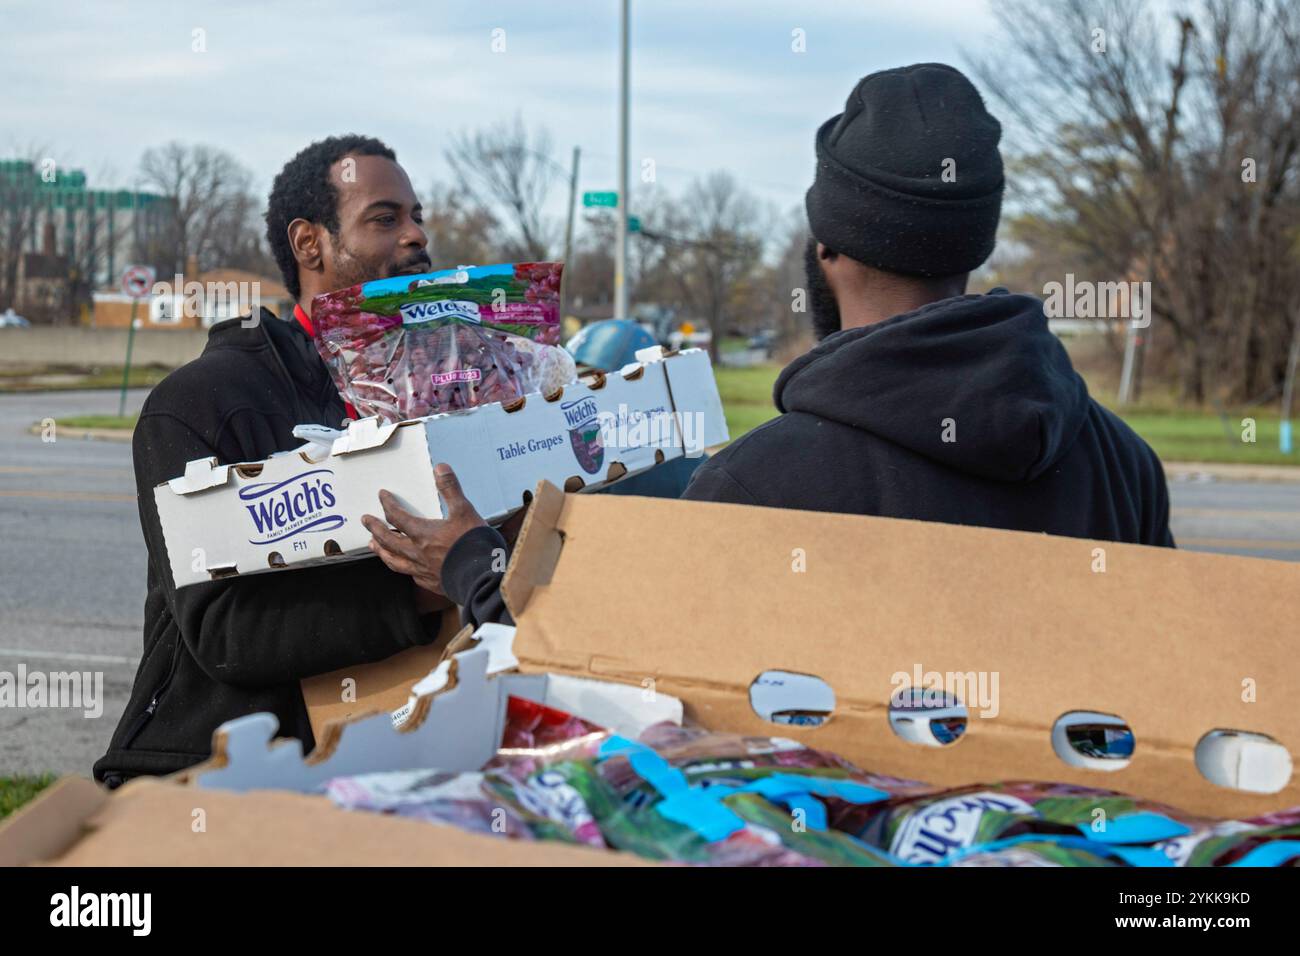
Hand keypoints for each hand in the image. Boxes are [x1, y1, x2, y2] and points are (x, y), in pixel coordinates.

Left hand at [361, 464, 486, 596]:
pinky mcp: (430, 582)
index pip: (397, 517)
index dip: (387, 505)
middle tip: (366, 521)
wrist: (481, 576)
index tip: (382, 496)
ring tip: (372, 545)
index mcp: (422, 533)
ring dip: (381, 550)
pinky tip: (404, 566)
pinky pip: (410, 574)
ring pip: (394, 560)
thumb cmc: (472, 544)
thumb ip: (450, 489)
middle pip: (388, 539)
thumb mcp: (464, 511)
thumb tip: (440, 468)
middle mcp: (416, 552)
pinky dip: (403, 567)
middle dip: (375, 528)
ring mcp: (421, 569)